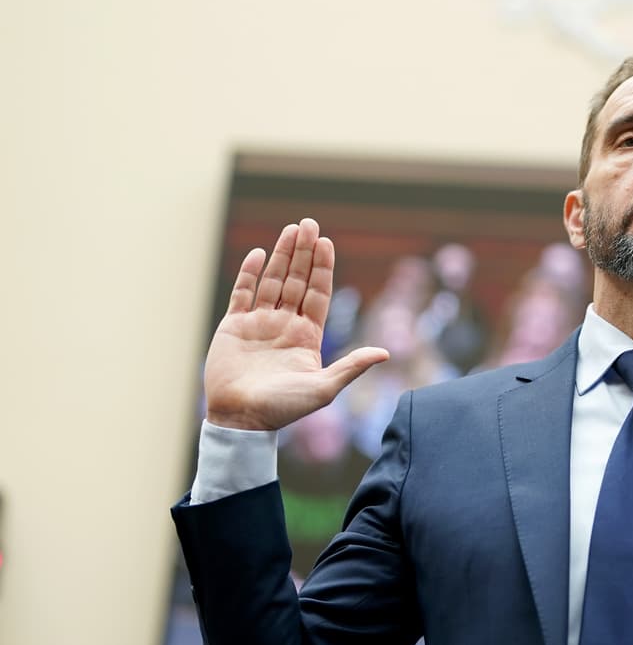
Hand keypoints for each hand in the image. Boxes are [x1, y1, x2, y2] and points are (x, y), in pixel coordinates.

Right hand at [203, 219, 388, 430]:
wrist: (242, 420)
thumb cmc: (284, 409)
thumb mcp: (324, 388)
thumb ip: (351, 367)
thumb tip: (385, 353)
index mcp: (307, 336)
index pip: (318, 294)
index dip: (322, 268)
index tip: (326, 243)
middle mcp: (284, 325)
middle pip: (296, 281)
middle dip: (304, 253)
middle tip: (309, 224)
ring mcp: (258, 324)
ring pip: (272, 281)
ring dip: (281, 256)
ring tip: (290, 229)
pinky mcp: (233, 327)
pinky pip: (242, 294)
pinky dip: (250, 273)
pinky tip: (260, 254)